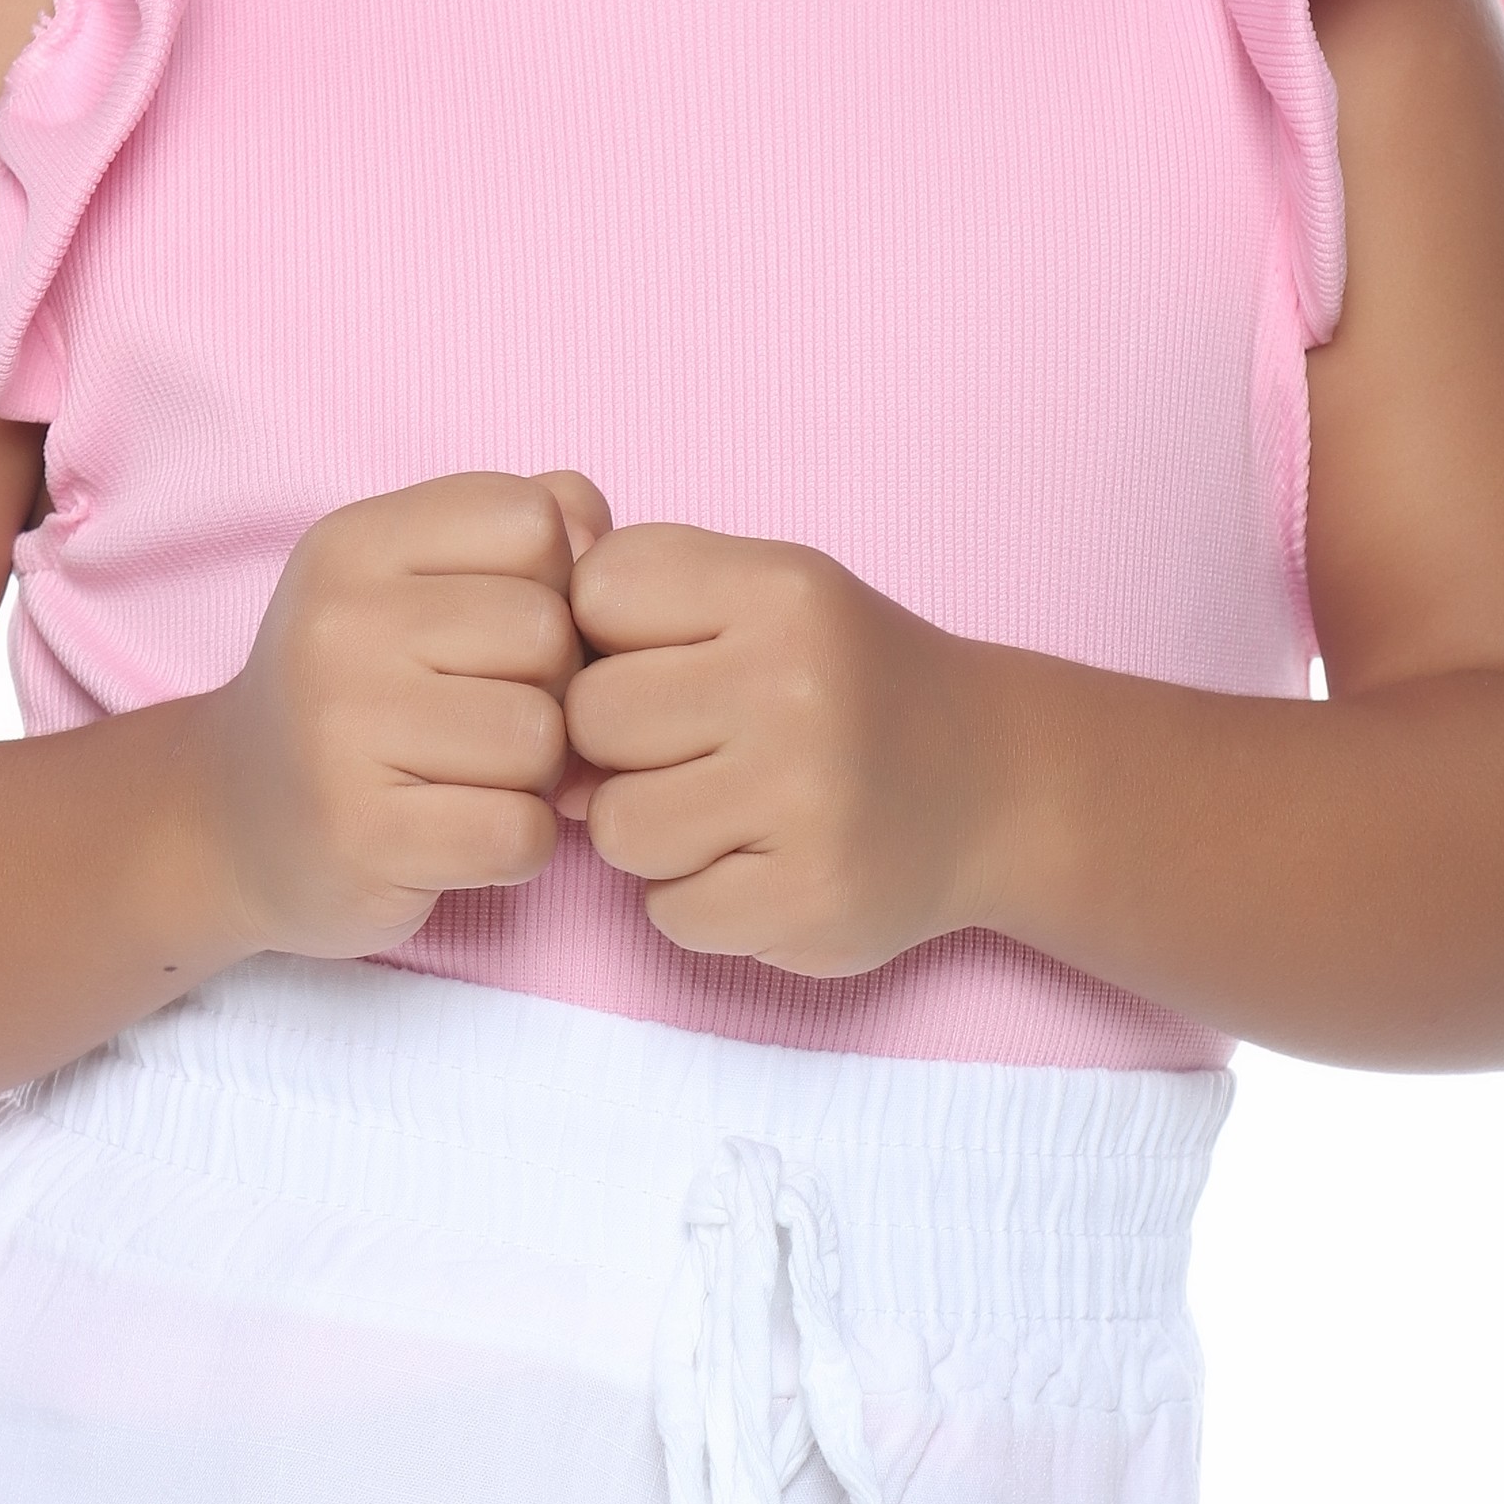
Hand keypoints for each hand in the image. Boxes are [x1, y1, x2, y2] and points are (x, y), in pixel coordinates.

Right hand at [205, 470, 609, 960]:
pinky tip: (459, 832)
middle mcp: (337, 622)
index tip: (496, 631)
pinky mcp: (361, 834)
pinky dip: (515, 845)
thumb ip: (531, 524)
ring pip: (541, 738)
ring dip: (534, 774)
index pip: (531, 518)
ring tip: (469, 775)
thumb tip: (603, 544)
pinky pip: (519, 833)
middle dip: (547, 687)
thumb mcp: (419, 577)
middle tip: (484, 718)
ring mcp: (339, 731)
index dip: (549, 580)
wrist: (231, 822)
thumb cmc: (364, 689)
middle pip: (547, 633)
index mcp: (356, 542)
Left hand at [565, 527, 1002, 975]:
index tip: (659, 660)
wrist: (992, 782)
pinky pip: (670, 912)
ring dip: (651, 831)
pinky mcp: (810, 900)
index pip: (593, 597)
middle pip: (591, 721)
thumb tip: (511, 684)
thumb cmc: (841, 679)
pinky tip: (758, 863)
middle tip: (689, 748)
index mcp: (778, 591)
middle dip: (618, 745)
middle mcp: (796, 687)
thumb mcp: (762, 594)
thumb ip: (639, 598)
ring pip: (617, 830)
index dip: (604, 638)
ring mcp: (806, 800)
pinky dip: (696, 899)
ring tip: (723, 808)